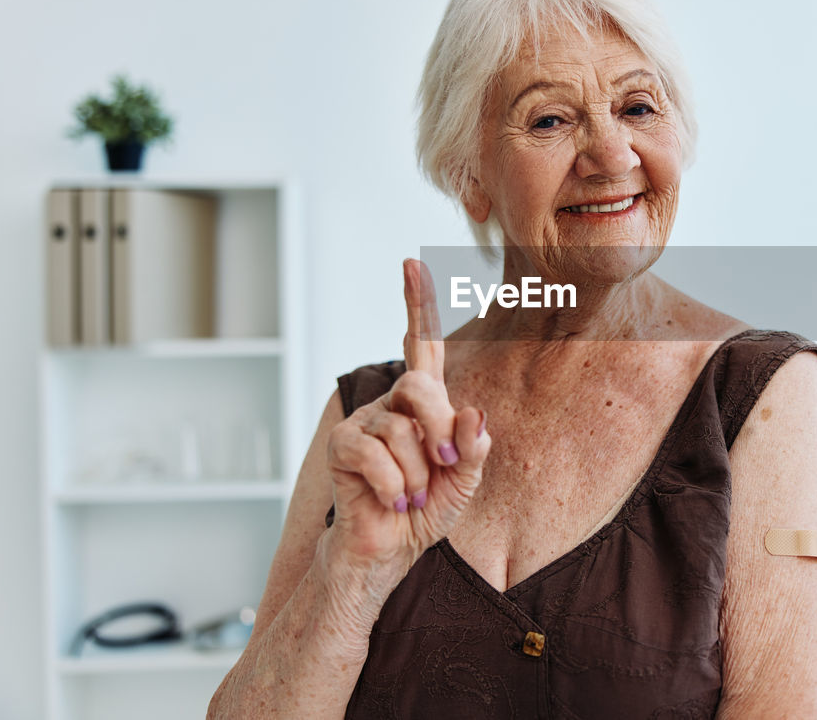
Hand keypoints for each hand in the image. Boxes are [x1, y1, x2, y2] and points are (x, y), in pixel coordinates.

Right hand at [324, 258, 490, 577]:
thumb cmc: (426, 510)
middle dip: (439, 426)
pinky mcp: (342, 448)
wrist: (388, 552)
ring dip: (418, 472)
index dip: (417, 306)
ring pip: (400, 429)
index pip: (423, 347)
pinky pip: (373, 452)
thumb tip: (474, 413)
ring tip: (414, 495)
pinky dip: (394, 484)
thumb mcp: (464, 481)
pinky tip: (394, 501)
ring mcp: (364, 423)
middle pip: (420, 384)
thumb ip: (475, 448)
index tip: (412, 265)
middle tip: (445, 462)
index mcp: (425, 406)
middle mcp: (392, 406)